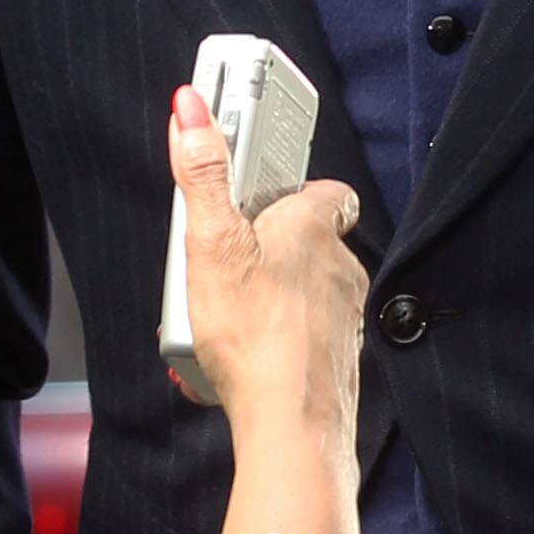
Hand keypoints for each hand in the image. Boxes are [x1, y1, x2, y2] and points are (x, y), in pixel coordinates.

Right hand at [164, 88, 365, 446]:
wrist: (291, 426)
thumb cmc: (255, 334)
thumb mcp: (210, 242)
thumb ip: (203, 174)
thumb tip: (192, 107)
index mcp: (313, 226)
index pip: (323, 187)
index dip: (290, 187)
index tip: (256, 189)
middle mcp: (339, 266)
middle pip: (300, 242)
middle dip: (259, 253)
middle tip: (217, 268)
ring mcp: (342, 314)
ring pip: (297, 293)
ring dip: (259, 300)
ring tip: (216, 322)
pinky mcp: (335, 356)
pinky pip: (297, 337)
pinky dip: (268, 340)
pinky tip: (233, 358)